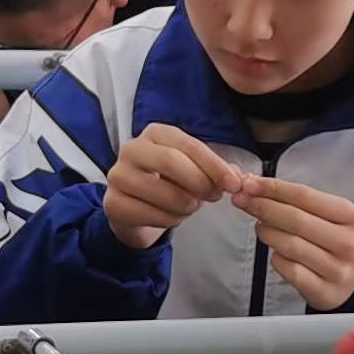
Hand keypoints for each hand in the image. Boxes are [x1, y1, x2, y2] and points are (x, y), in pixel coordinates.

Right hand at [102, 123, 240, 248]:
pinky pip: (152, 215)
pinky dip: (171, 220)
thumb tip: (239, 177)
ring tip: (191, 207)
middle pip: (172, 162)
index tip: (234, 184)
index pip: (189, 144)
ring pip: (164, 193)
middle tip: (214, 197)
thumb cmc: (168, 183)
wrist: (134, 208)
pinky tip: (172, 216)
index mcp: (155, 133)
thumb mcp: (192, 170)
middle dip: (201, 183)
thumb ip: (215, 171)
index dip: (215, 165)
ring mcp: (119, 175)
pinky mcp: (113, 203)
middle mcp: (132, 148)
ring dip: (187, 206)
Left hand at [235, 175, 353, 307]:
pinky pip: (289, 269)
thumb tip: (255, 185)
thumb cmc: (332, 243)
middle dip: (263, 207)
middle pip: (296, 219)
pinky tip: (276, 252)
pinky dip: (276, 258)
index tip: (249, 183)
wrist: (352, 283)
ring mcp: (337, 270)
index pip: (305, 196)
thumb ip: (296, 202)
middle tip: (241, 200)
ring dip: (267, 232)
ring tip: (260, 226)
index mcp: (351, 217)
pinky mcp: (323, 291)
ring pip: (290, 245)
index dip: (274, 188)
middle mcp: (348, 243)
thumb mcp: (326, 217)